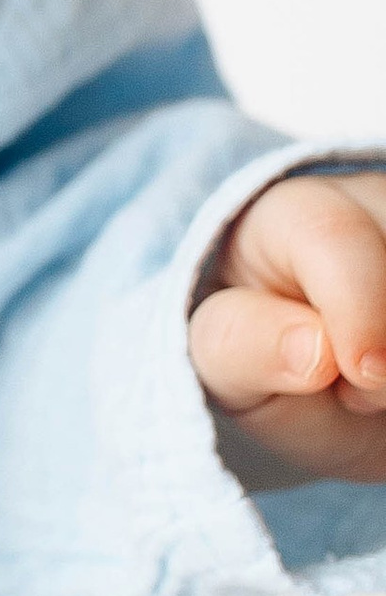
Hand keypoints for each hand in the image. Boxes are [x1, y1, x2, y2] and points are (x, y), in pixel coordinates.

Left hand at [188, 171, 385, 483]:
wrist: (315, 378)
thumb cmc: (261, 358)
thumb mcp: (225, 362)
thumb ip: (246, 349)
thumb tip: (312, 350)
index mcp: (295, 212)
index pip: (338, 239)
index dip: (361, 310)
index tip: (363, 375)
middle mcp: (378, 206)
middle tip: (363, 390)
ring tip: (384, 388)